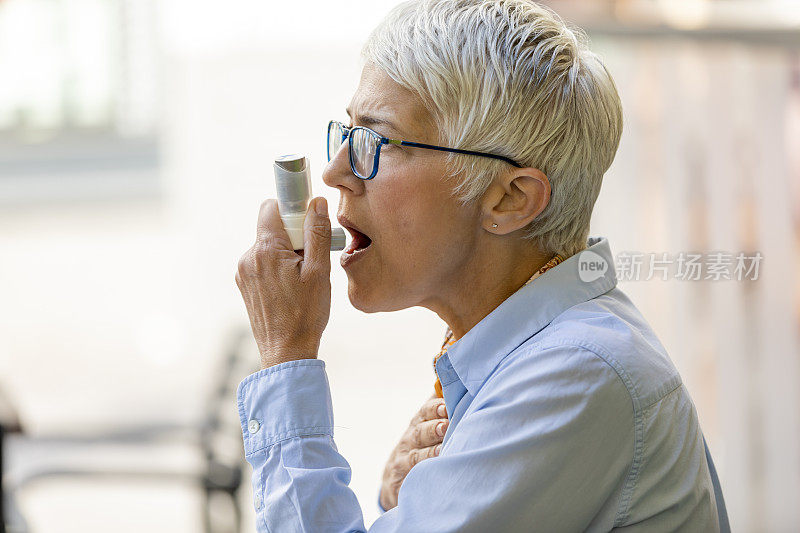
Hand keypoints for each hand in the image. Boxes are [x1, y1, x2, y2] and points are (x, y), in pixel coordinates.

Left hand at [235, 197, 331, 368]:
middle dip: (294, 236)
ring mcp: (243, 273)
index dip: (292, 209)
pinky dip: (278, 267)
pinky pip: (263, 263)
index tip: (308, 223)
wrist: (286, 351)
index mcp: (265, 250)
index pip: (271, 207)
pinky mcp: (245, 285)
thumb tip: (316, 203)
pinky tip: (292, 287)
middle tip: (312, 258)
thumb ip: (317, 233)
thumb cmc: (305, 314)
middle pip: (272, 228)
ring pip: (268, 247)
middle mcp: (248, 258)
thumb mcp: (319, 271)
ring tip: (303, 278)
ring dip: (287, 253)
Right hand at [380, 393, 448, 510]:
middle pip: (420, 433)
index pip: (425, 412)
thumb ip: (438, 405)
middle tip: (446, 425)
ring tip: (443, 451)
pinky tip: (433, 475)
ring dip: (430, 453)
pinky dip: (421, 477)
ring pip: (416, 456)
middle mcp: (409, 440)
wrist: (394, 478)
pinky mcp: (401, 482)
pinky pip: (412, 479)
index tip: (446, 406)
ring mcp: (404, 462)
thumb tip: (452, 382)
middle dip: (433, 428)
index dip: (435, 408)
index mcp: (418, 424)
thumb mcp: (425, 424)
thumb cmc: (420, 444)